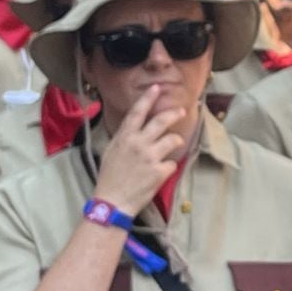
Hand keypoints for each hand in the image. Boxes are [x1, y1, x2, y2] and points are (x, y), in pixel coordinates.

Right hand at [91, 85, 188, 213]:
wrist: (112, 202)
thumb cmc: (109, 177)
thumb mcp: (111, 151)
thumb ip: (125, 138)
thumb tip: (136, 128)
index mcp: (124, 137)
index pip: (138, 112)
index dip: (148, 98)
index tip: (157, 87)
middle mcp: (138, 143)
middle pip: (162, 121)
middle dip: (174, 113)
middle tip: (181, 111)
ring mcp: (150, 157)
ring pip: (173, 139)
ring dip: (176, 141)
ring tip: (175, 144)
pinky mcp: (159, 172)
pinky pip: (172, 163)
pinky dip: (168, 166)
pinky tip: (160, 172)